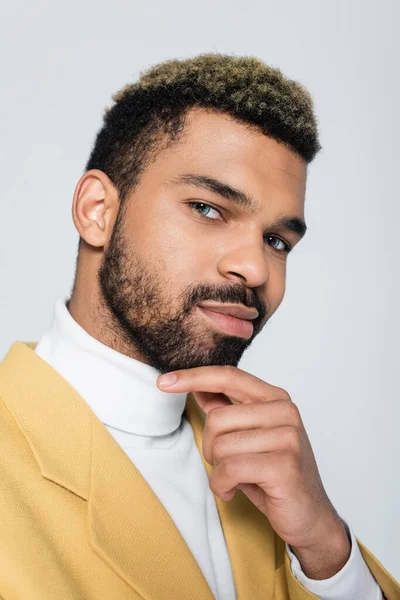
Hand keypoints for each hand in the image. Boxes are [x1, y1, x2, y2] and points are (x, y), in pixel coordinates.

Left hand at [156, 365, 348, 561]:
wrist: (309, 516)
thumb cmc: (274, 475)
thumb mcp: (248, 438)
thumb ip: (227, 411)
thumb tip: (199, 389)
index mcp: (275, 398)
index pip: (229, 376)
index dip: (194, 376)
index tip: (163, 382)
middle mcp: (285, 411)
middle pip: (217, 418)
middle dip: (211, 447)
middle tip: (227, 465)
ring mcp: (288, 437)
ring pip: (221, 446)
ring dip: (218, 470)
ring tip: (236, 479)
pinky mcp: (284, 465)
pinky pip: (229, 469)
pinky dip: (222, 485)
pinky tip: (235, 491)